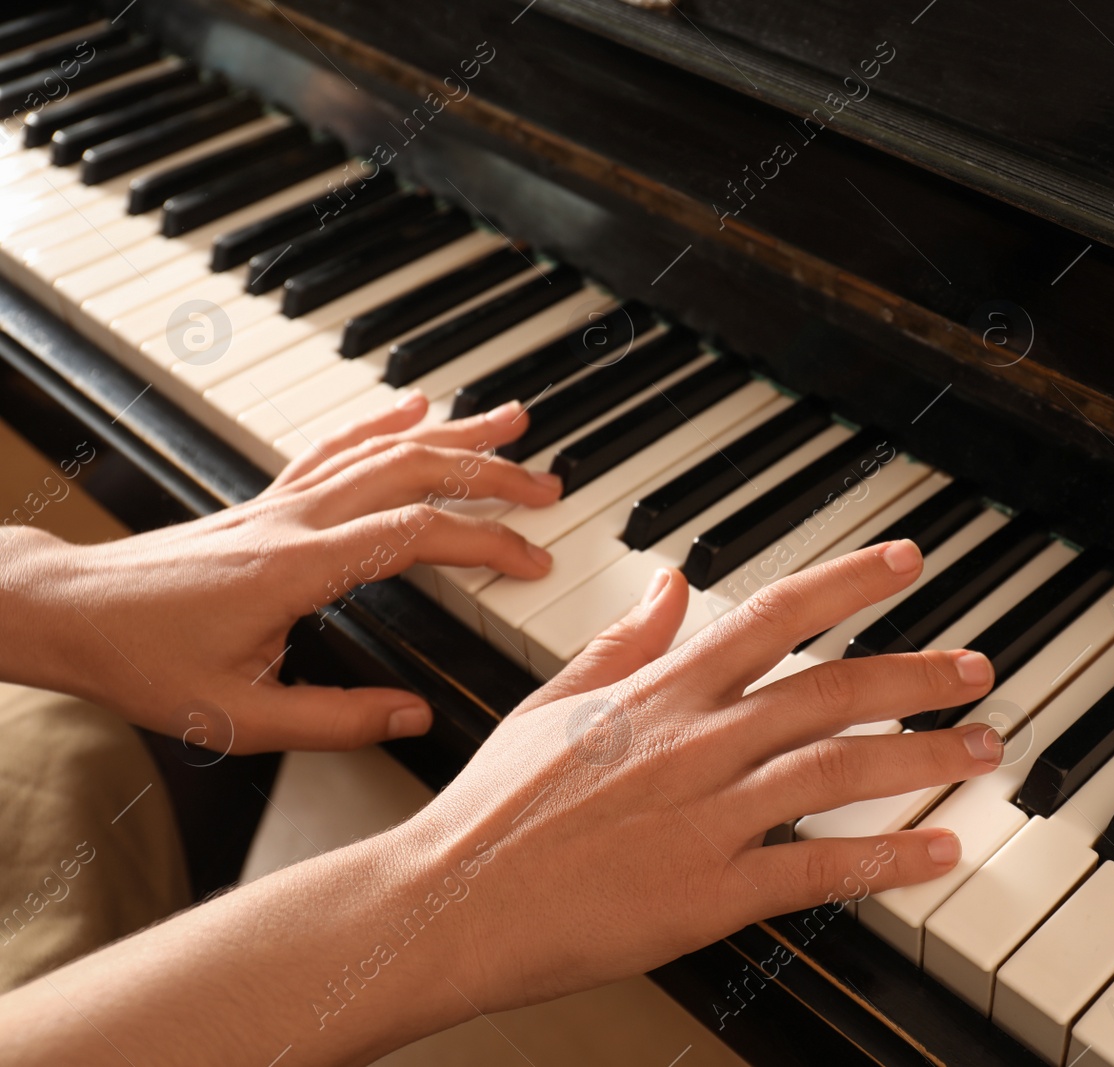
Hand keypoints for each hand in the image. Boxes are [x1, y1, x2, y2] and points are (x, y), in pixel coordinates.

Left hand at [6, 390, 559, 752]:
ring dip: (454, 431)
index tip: (532, 560)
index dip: (486, 542)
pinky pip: (337, 445)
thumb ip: (335, 720)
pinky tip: (415, 405)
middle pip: (414, 472)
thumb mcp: (239, 718)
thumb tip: (413, 716)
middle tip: (547, 484)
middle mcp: (297, 519)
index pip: (417, 534)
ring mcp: (282, 501)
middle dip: (491, 472)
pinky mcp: (268, 500)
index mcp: (299, 567)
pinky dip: (384, 420)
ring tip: (510, 418)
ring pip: (384, 447)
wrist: (66, 612)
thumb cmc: (142, 660)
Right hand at [406, 539, 1003, 1012]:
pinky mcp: (708, 893)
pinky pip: (817, 869)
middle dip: (917, 673)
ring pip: (840, 769)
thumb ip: (626, 642)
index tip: (906, 562)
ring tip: (983, 748)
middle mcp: (695, 743)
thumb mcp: (553, 702)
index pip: (774, 614)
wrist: (446, 903)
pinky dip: (886, 858)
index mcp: (660, 693)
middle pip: (831, 690)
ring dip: (925, 755)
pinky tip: (938, 849)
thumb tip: (672, 584)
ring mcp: (706, 817)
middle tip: (977, 669)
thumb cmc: (492, 810)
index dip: (849, 583)